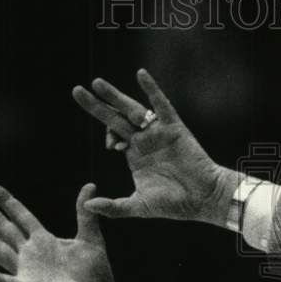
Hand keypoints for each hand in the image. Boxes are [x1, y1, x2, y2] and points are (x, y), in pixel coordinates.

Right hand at [0, 183, 118, 281]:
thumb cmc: (96, 277)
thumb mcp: (91, 240)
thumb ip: (85, 214)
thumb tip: (90, 184)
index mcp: (45, 241)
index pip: (20, 217)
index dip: (6, 202)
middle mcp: (32, 255)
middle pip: (4, 229)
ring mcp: (27, 273)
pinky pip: (3, 281)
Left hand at [72, 69, 238, 224]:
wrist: (204, 199)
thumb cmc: (175, 205)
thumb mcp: (139, 206)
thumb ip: (114, 207)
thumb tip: (87, 205)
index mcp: (136, 155)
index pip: (114, 136)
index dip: (108, 136)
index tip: (111, 147)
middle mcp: (145, 141)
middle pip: (116, 118)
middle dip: (97, 105)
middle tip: (76, 91)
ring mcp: (159, 133)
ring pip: (133, 109)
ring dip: (115, 96)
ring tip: (96, 83)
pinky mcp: (174, 128)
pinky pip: (161, 105)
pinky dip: (151, 89)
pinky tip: (140, 74)